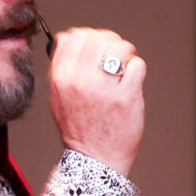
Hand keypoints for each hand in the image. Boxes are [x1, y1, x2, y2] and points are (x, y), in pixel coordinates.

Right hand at [50, 28, 146, 176]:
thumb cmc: (79, 129)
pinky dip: (137, 69)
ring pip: (120, 47)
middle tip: (115, 53)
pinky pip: (137, 65)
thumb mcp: (58, 97)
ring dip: (126, 53)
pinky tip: (131, 81)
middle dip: (110, 41)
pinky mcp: (126, 97)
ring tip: (125, 66)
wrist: (95, 159)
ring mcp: (104, 89)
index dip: (88, 36)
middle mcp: (80, 81)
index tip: (96, 45)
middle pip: (98, 38)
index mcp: (61, 78)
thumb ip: (61, 67)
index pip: (73, 37)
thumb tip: (69, 39)